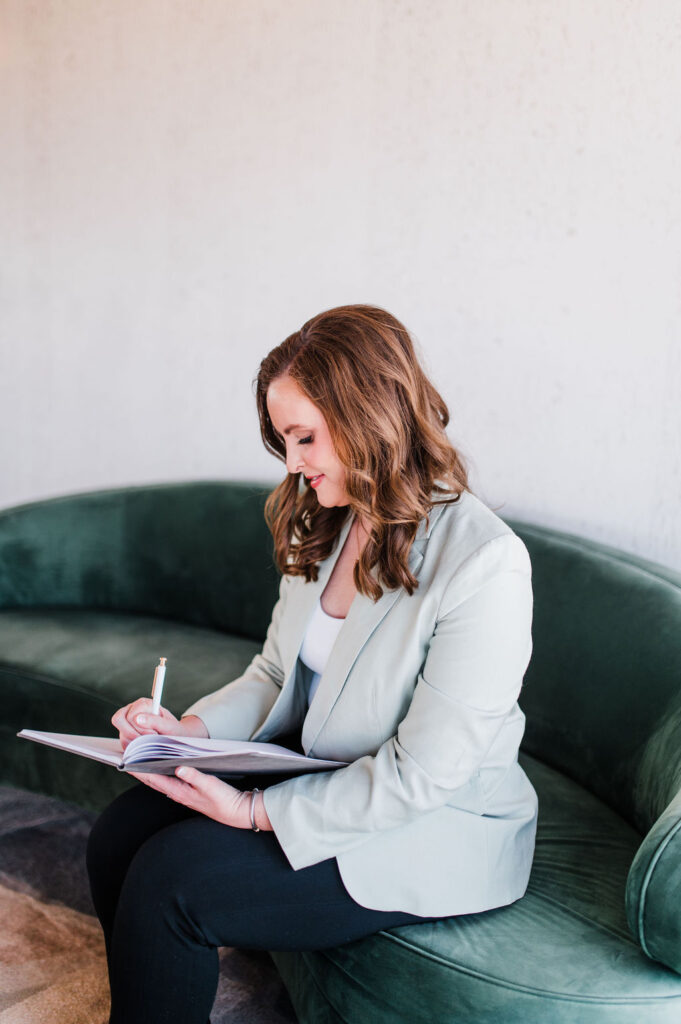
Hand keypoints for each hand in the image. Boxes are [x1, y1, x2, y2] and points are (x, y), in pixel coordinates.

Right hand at [112, 697, 208, 749]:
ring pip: (121, 734)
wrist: (175, 737)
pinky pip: (123, 743)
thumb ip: (155, 721)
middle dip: (133, 734)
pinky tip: (146, 746)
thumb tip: (137, 718)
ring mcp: (127, 723)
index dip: (139, 728)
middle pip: (118, 720)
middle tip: (147, 740)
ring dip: (136, 742)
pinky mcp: (126, 735)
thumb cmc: (173, 730)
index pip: (130, 715)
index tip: (153, 734)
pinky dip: (134, 748)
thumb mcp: (169, 725)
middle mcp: (132, 711)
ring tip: (151, 742)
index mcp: (143, 704)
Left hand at [128, 766, 272, 830]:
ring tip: (137, 759)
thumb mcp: (210, 785)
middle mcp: (177, 793)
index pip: (154, 779)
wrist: (236, 811)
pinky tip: (159, 766)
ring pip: (159, 780)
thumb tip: (179, 768)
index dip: (139, 770)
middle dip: (139, 769)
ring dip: (148, 771)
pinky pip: (168, 781)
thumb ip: (194, 776)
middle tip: (126, 757)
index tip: (126, 761)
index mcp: (179, 792)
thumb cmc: (223, 800)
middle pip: (152, 780)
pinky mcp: (188, 792)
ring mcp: (182, 793)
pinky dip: (160, 772)